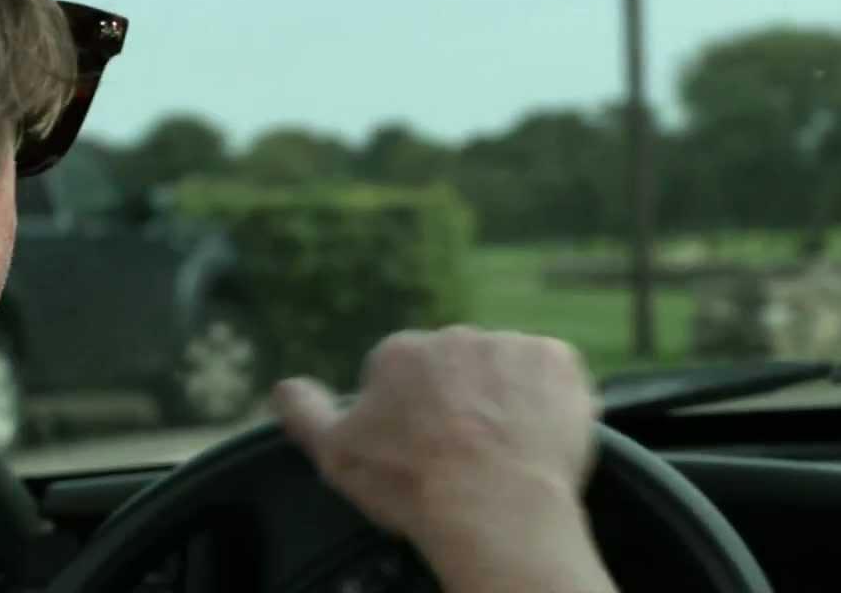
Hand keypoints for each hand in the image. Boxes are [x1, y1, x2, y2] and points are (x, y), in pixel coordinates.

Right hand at [272, 326, 617, 592]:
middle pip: (459, 369)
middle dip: (463, 402)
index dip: (417, 417)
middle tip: (469, 454)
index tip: (426, 451)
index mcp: (400, 353)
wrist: (492, 505)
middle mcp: (453, 336)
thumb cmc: (411, 484)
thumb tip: (282, 387)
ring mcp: (510, 345)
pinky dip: (550, 398)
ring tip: (507, 451)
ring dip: (507, 399)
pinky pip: (554, 372)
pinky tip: (538, 436)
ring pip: (507, 370)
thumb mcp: (335, 455)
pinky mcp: (557, 359)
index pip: (408, 377)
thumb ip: (304, 413)